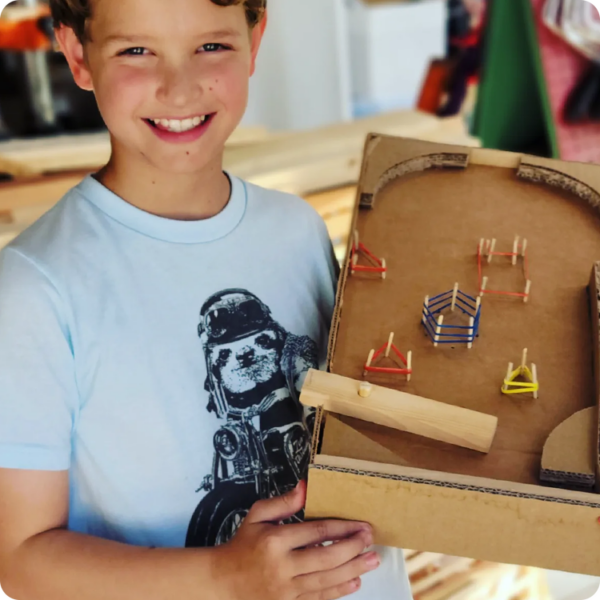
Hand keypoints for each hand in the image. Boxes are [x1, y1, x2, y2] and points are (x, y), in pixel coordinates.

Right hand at [213, 480, 379, 599]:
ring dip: (354, 569)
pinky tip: (354, 581)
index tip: (361, 524)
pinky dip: (339, 591)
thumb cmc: (241, 545)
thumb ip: (283, 502)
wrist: (222, 582)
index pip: (317, 532)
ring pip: (327, 580)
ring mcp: (285, 590)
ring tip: (372, 560)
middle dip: (353, 548)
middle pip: (327, 558)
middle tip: (371, 539)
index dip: (343, 528)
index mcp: (275, 540)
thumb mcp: (257, 516)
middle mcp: (282, 566)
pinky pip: (318, 598)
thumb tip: (306, 486)